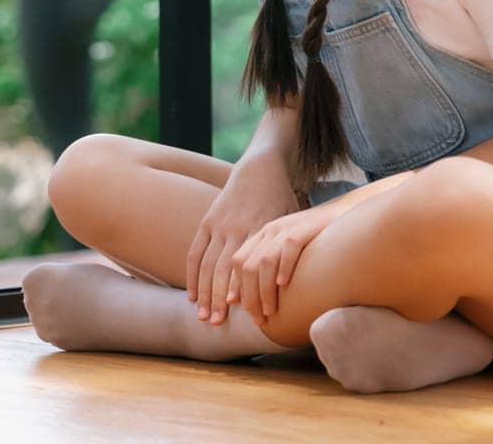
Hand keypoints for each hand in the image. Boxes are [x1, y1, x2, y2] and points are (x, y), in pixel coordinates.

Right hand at [185, 152, 300, 325]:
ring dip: (205, 294)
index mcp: (258, 229)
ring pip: (207, 265)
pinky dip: (192, 276)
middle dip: (220, 299)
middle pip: (223, 270)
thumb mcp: (291, 219)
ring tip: (205, 318)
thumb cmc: (283, 199)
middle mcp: (235, 228)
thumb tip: (299, 282)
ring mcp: (219, 225)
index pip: (248, 266)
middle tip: (218, 325)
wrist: (260, 168)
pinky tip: (193, 297)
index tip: (244, 314)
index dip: (244, 291)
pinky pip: (195, 253)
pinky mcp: (208, 222)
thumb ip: (290, 248)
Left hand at [227, 203, 337, 325]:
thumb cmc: (319, 240)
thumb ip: (271, 268)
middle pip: (247, 265)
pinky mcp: (306, 227)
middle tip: (259, 319)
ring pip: (265, 260)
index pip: (238, 262)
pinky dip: (284, 266)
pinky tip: (284, 284)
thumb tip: (250, 297)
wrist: (346, 212)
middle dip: (249, 295)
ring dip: (264, 289)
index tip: (241, 309)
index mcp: (263, 236)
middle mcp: (271, 230)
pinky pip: (289, 246)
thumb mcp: (289, 251)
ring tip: (270, 310)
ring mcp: (287, 227)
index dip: (236, 287)